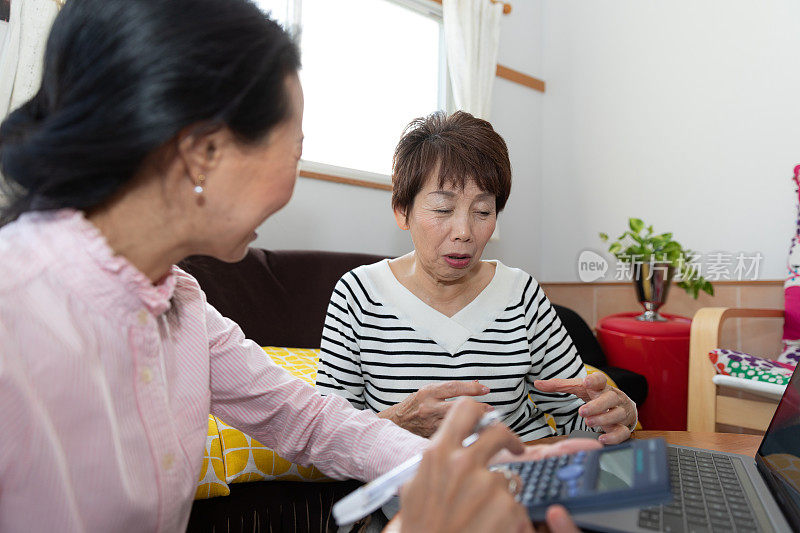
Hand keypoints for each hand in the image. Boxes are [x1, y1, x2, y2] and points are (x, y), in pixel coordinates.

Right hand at [378, 380, 491, 436]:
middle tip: (491, 410)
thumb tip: (474, 384)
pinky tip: (475, 435)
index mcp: (428, 393)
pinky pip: (450, 437)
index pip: (453, 387)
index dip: (471, 387)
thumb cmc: (413, 406)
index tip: (485, 389)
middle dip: (477, 409)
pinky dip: (464, 436)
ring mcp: (429, 425)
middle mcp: (428, 408)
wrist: (395, 423)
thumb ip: (449, 389)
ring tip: (488, 423)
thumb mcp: (428, 392)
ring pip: (457, 424)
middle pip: (457, 407)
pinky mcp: (430, 438)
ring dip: (474, 424)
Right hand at [397, 399, 584, 532]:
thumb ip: (435, 463)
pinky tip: (489, 526)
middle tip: (515, 448)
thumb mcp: (414, 487)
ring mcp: (488, 485)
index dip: (481, 412)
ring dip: (502, 492)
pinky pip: (516, 504)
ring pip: (509, 476)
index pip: (466, 409)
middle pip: (499, 432)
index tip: (488, 423)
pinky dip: (507, 516)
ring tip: (484, 512)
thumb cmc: (419, 528)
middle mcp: (464, 463)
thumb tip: (449, 450)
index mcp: (438, 454)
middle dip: (510, 440)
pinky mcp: (508, 508)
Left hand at [533, 372, 636, 444]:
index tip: (587, 382)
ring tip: (588, 423)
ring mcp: (620, 412)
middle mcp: (613, 398)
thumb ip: (559, 386)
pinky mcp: (623, 427)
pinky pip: (623, 432)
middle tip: (582, 412)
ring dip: (603, 419)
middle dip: (597, 405)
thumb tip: (537, 384)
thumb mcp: (578, 388)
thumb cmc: (596, 395)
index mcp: (601, 386)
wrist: (621, 405)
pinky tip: (602, 439)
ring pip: (617, 414)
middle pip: (610, 398)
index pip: (601, 379)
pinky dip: (614, 437)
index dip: (595, 380)